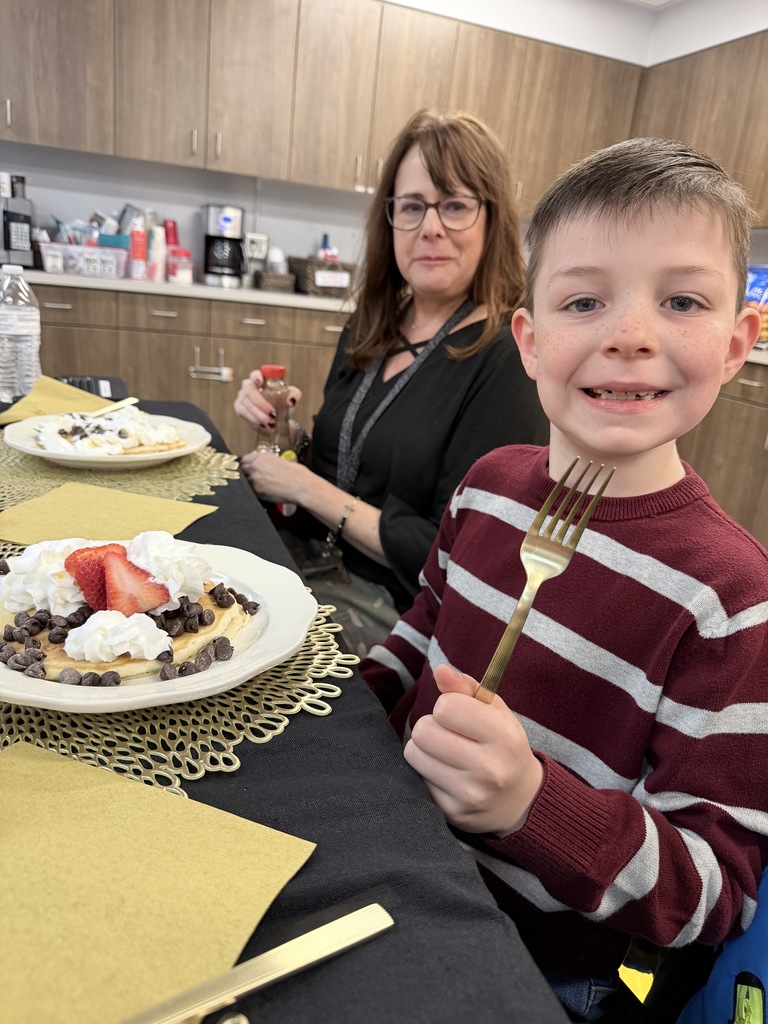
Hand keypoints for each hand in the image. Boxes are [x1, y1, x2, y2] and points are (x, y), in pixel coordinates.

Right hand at [233, 369, 301, 430]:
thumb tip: (291, 400)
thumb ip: (294, 395)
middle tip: (272, 413)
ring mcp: (242, 396)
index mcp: (262, 380)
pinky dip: (253, 419)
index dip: (256, 376)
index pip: (255, 374)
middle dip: (260, 402)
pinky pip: (243, 412)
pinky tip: (262, 424)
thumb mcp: (291, 398)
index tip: (260, 382)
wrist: (278, 421)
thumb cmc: (283, 405)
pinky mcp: (239, 408)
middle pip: (249, 390)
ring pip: (247, 404)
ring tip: (270, 422)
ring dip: (259, 414)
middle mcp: (249, 386)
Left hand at [240, 448, 305, 503]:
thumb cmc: (298, 475)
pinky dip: (253, 492)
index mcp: (263, 456)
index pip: (245, 458)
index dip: (246, 464)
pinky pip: (250, 491)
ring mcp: (255, 478)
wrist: (302, 486)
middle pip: (241, 468)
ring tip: (259, 486)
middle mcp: (257, 465)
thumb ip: (269, 462)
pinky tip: (262, 492)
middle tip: (251, 478)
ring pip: (244, 480)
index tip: (247, 468)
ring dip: (249, 483)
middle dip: (245, 473)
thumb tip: (265, 465)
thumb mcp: (283, 461)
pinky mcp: (257, 490)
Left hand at [404, 663, 543, 835]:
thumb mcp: (495, 711)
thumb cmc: (502, 745)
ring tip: (447, 754)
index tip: (459, 715)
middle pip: (423, 730)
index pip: (446, 707)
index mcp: (504, 736)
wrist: (521, 800)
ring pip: (413, 753)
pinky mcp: (451, 812)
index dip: (447, 706)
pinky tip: (448, 776)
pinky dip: (427, 773)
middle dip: (432, 727)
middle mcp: (490, 769)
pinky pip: (416, 779)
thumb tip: (440, 670)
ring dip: (424, 749)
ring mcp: (469, 795)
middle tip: (450, 735)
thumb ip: (465, 687)